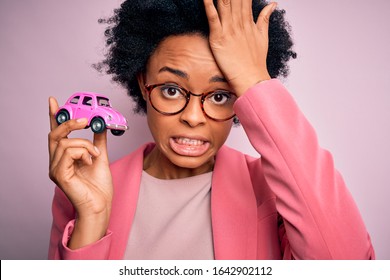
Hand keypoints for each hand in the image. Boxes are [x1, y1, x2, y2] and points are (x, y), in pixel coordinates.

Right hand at [48, 97, 112, 248]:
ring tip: (95, 155)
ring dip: (85, 144)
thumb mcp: (100, 157)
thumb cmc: (99, 186)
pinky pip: (68, 152)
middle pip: (55, 134)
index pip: (57, 134)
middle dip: (70, 123)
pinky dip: (83, 152)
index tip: (54, 101)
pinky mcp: (59, 175)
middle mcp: (56, 162)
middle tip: (86, 120)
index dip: (54, 117)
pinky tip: (90, 161)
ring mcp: (55, 169)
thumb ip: (98, 141)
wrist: (101, 205)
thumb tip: (100, 125)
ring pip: (65, 142)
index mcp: (65, 158)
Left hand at [203, 0, 276, 95]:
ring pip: (223, 3)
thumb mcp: (262, 37)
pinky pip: (212, 18)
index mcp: (248, 21)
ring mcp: (229, 29)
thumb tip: (273, 4)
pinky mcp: (218, 38)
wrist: (252, 78)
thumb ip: (265, 18)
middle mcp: (239, 22)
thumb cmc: (256, 61)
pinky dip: (208, 5)